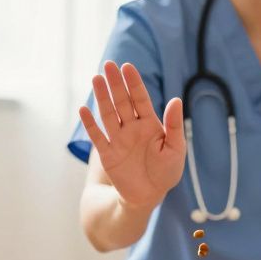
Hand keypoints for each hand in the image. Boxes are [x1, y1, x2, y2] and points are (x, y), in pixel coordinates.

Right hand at [78, 61, 184, 209]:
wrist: (149, 195)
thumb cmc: (166, 172)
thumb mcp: (175, 148)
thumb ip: (174, 125)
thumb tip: (176, 99)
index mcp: (149, 124)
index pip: (140, 99)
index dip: (133, 83)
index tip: (127, 67)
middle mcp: (132, 128)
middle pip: (122, 102)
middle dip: (116, 84)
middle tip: (108, 64)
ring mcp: (118, 139)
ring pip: (108, 114)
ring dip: (102, 97)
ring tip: (96, 78)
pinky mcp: (108, 154)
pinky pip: (97, 136)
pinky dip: (90, 124)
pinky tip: (84, 109)